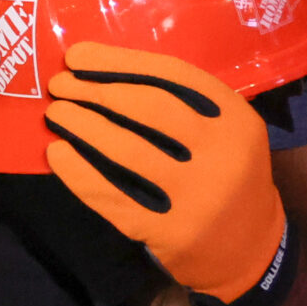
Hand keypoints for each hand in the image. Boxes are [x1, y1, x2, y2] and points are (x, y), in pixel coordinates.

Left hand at [45, 43, 291, 305]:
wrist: (250, 250)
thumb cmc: (223, 173)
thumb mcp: (222, 130)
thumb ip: (180, 101)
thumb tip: (101, 68)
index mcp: (235, 118)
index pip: (171, 75)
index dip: (117, 61)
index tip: (76, 55)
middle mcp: (222, 154)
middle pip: (147, 107)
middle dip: (94, 90)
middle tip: (59, 85)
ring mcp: (197, 196)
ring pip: (126, 150)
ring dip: (81, 125)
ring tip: (56, 113)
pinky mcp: (169, 230)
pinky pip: (112, 195)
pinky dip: (77, 172)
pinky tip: (57, 153)